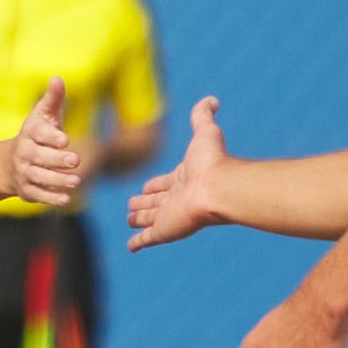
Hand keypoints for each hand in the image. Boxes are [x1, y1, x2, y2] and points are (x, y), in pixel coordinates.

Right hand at [11, 78, 81, 207]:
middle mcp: (25, 153)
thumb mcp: (43, 116)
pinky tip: (66, 200)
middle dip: (57, 160)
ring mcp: (25, 173)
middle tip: (75, 160)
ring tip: (76, 181)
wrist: (10, 164)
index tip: (65, 140)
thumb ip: (53, 99)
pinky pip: (39, 196)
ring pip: (40, 177)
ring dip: (58, 180)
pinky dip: (51, 198)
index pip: (39, 134)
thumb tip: (57, 79)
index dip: (51, 137)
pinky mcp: (27, 190)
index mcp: (30, 133)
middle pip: (39, 157)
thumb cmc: (36, 135)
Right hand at [128, 95, 228, 251]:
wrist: (217, 187)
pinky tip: (131, 247)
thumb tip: (212, 99)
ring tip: (130, 220)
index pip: (163, 183)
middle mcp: (175, 199)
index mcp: (182, 180)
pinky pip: (147, 239)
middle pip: (155, 202)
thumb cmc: (212, 161)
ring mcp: (169, 217)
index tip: (146, 187)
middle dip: (144, 203)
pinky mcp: (164, 231)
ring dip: (139, 221)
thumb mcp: (205, 131)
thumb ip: (203, 115)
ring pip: (149, 220)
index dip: (155, 185)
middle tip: (133, 206)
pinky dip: (138, 243)